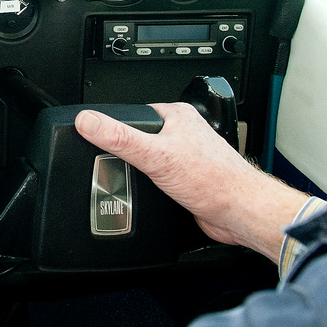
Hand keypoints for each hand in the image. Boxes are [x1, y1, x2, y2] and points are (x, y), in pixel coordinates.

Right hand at [75, 103, 309, 261]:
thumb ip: (119, 138)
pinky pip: (162, 180)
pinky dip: (153, 188)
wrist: (239, 213)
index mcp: (178, 116)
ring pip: (153, 161)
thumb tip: (87, 121)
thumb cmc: (213, 180)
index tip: (100, 136)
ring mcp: (188, 158)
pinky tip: (150, 195)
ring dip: (142, 173)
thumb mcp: (155, 155)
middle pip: (142, 138)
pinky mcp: (189, 181)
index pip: (135, 113)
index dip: (117, 126)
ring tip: (133, 180)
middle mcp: (185, 134)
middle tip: (118, 163)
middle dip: (129, 154)